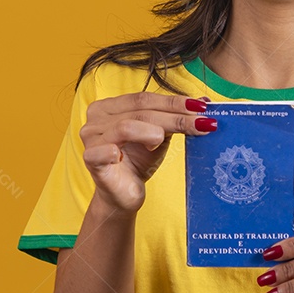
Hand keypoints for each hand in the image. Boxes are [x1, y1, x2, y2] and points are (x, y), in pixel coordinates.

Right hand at [80, 92, 215, 212]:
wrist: (124, 195)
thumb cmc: (138, 161)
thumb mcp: (159, 135)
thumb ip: (174, 117)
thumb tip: (203, 101)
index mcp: (110, 106)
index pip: (144, 98)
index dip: (174, 101)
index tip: (202, 106)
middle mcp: (96, 118)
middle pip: (140, 110)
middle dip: (175, 116)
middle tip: (202, 122)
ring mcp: (91, 138)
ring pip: (126, 126)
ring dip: (153, 130)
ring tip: (162, 139)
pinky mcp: (90, 159)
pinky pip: (104, 150)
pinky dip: (115, 150)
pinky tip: (122, 155)